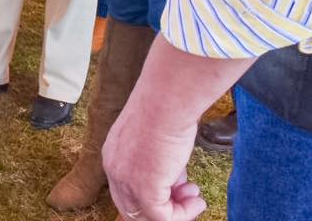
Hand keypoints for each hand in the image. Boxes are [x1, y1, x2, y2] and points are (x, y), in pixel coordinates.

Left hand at [103, 96, 205, 220]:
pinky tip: (197, 201)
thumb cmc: (165, 109)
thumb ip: (159, 161)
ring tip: (195, 196)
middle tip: (187, 194)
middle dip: (164, 203)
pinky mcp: (145, 191)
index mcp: (114, 154)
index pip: (127, 187)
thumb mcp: (156, 138)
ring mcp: (127, 182)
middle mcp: (114, 170)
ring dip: (176, 210)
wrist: (166, 101)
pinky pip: (163, 217)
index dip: (155, 190)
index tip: (178, 184)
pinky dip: (183, 214)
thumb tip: (174, 178)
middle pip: (134, 205)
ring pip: (147, 215)